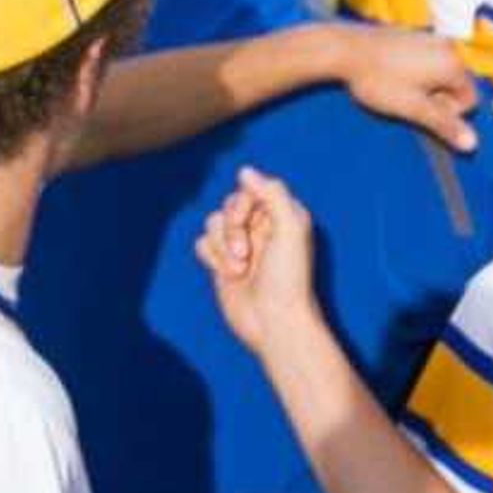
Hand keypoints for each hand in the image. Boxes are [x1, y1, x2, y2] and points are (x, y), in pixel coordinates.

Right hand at [196, 166, 325, 359]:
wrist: (274, 321)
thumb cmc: (289, 277)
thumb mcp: (290, 227)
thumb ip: (271, 192)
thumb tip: (244, 171)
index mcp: (281, 215)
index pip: (251, 189)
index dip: (244, 203)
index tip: (251, 221)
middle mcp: (261, 227)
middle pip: (228, 205)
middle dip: (232, 228)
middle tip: (246, 253)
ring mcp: (240, 245)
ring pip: (212, 223)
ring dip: (223, 247)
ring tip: (240, 270)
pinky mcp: (222, 262)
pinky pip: (202, 243)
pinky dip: (211, 257)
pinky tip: (228, 274)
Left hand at [318, 26, 479, 153]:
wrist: (344, 49)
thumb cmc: (379, 80)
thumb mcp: (413, 108)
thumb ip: (444, 125)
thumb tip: (473, 144)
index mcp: (453, 64)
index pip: (470, 100)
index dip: (447, 113)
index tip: (420, 109)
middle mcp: (447, 47)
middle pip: (456, 85)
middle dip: (437, 98)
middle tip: (407, 100)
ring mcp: (430, 38)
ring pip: (439, 73)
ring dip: (425, 87)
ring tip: (397, 88)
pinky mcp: (412, 34)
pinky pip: (425, 60)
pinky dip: (415, 72)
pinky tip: (391, 75)